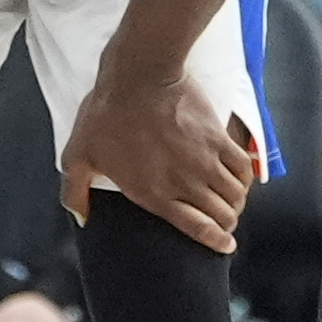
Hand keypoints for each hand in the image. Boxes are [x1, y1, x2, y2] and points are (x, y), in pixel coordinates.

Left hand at [60, 74, 251, 252]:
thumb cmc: (106, 114)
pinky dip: (246, 177)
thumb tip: (81, 218)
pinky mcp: (218, 137)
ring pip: (235, 193)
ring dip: (237, 201)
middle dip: (227, 223)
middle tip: (226, 222)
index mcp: (154, 194)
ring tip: (234, 201)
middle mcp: (185, 183)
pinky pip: (243, 166)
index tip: (225, 246)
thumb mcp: (78, 155)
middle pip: (222, 214)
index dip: (216, 241)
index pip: (198, 228)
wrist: (138, 75)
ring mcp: (204, 161)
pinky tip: (242, 179)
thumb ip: (74, 192)